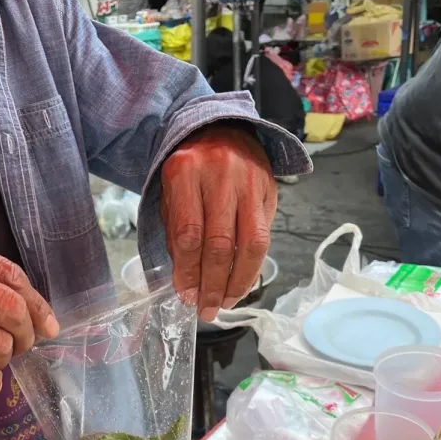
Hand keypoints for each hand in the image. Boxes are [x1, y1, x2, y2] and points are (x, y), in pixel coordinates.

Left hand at [160, 124, 275, 321]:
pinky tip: (241, 284)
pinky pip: (264, 237)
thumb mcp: (171, 193)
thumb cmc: (190, 171)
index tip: (185, 296)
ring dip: (237, 281)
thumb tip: (186, 284)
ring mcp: (249, 180)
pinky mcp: (270, 189)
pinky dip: (252, 267)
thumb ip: (175, 234)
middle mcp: (220, 173)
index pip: (188, 233)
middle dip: (212, 284)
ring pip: (250, 243)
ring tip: (225, 303)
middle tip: (205, 309)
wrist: (221, 130)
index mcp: (184, 172)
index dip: (188, 271)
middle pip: (219, 242)